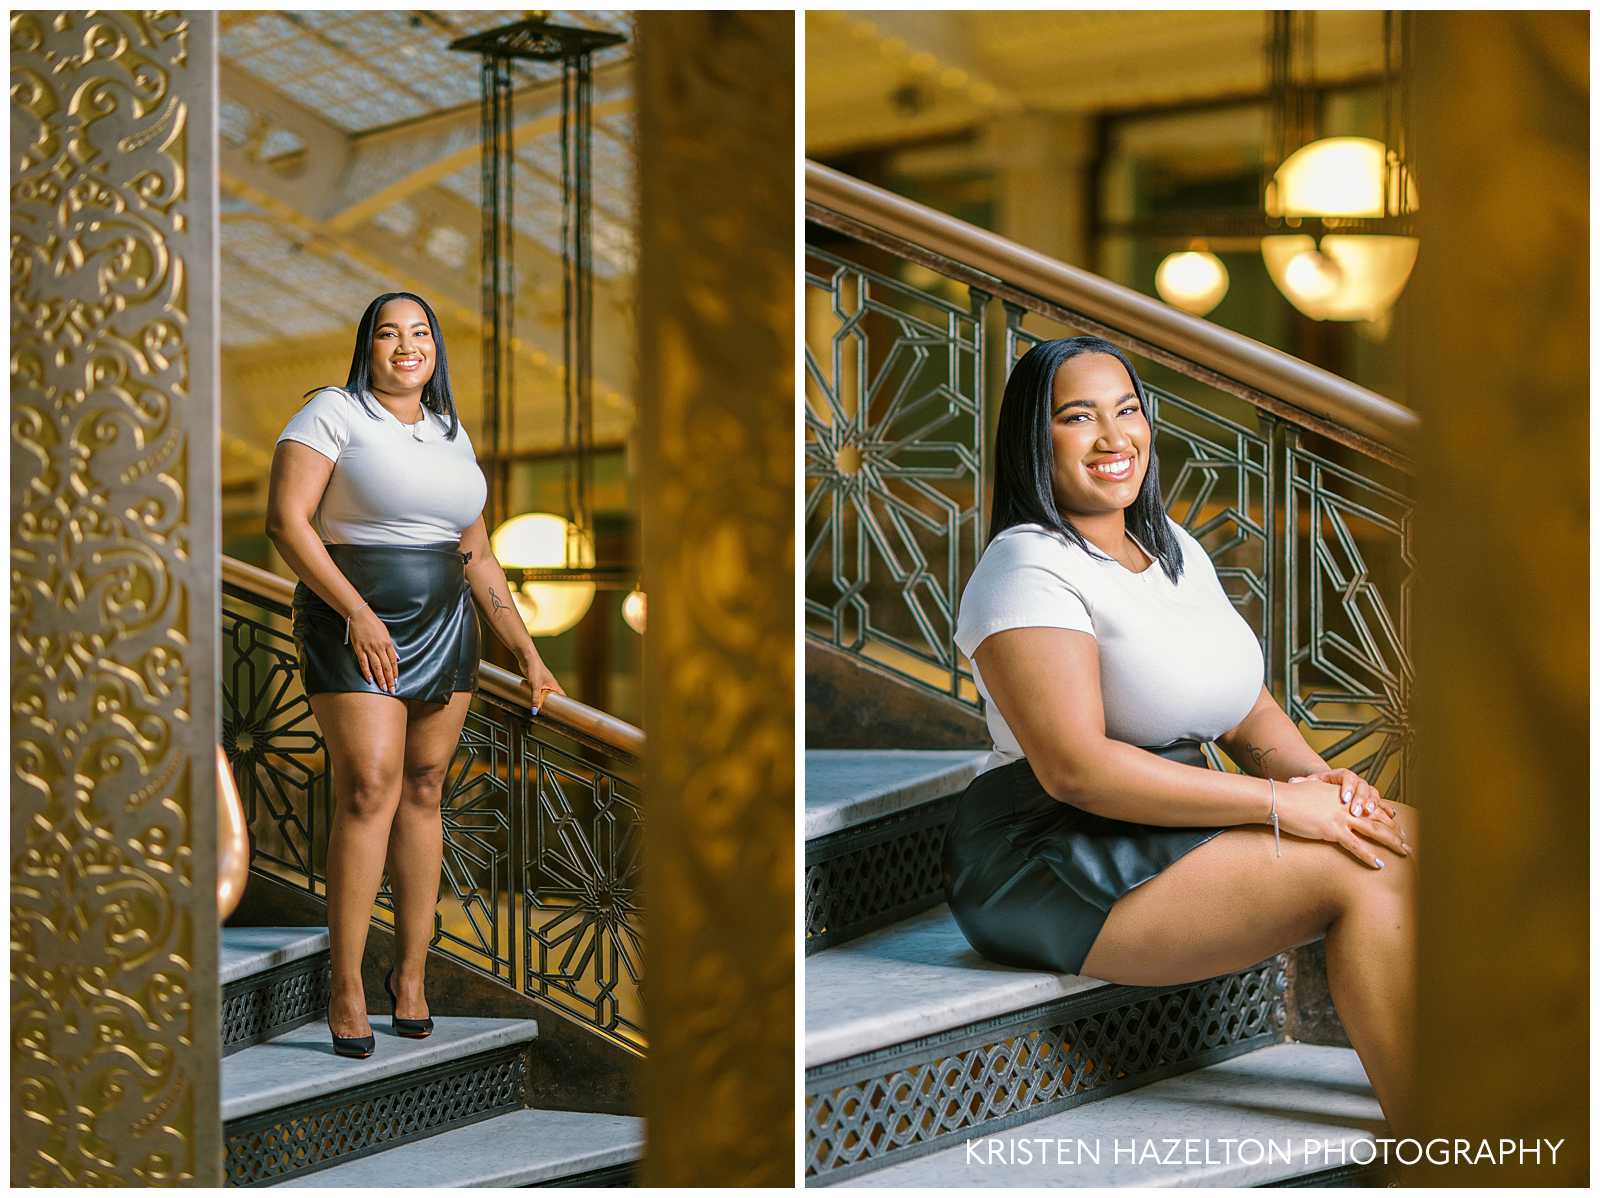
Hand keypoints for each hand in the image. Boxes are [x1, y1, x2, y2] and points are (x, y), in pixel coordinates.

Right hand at [348, 606, 398, 692]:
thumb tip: (397, 658)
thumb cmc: (373, 623)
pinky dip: (367, 672)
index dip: (395, 673)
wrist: (359, 615)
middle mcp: (379, 647)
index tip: (396, 682)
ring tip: (383, 688)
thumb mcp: (386, 633)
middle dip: (390, 679)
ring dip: (380, 678)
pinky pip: (364, 663)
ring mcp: (369, 649)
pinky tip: (369, 680)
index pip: (393, 662)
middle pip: (386, 667)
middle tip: (391, 690)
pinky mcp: (359, 649)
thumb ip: (391, 647)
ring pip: (376, 667)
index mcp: (388, 643)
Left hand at [520, 653, 565, 713]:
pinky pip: (538, 692)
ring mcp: (543, 684)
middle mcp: (550, 685)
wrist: (527, 658)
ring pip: (545, 695)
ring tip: (541, 710)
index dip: (564, 705)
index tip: (564, 713)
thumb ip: (535, 699)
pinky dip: (536, 697)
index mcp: (554, 685)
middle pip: (554, 697)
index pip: (562, 697)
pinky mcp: (536, 682)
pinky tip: (532, 700)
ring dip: (543, 701)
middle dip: (553, 705)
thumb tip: (535, 711)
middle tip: (551, 715)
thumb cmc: (535, 669)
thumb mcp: (535, 686)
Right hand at [1274, 778, 1409, 869]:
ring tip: (1404, 852)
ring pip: (1373, 831)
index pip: (1370, 805)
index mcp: (1342, 795)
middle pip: (1377, 818)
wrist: (1276, 799)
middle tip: (1407, 842)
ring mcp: (1340, 818)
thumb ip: (1318, 796)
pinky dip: (1369, 855)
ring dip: (1391, 842)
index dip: (1385, 816)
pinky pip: (1356, 845)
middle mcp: (1345, 805)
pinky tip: (1379, 864)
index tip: (1396, 825)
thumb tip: (1317, 801)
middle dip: (1394, 831)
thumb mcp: (1308, 792)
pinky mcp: (1331, 830)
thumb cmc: (1288, 796)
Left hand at [1288, 767, 1393, 820]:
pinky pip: (1382, 804)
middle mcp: (1356, 782)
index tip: (1343, 798)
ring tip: (1370, 814)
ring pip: (1374, 795)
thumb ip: (1304, 782)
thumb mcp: (1311, 783)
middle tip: (1357, 811)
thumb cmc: (1318, 788)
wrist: (1327, 787)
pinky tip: (1392, 816)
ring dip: (1374, 804)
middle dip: (1361, 799)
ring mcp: (1365, 791)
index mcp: (1341, 775)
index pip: (1348, 777)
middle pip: (1363, 787)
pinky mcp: (1371, 801)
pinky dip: (1387, 810)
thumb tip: (1292, 781)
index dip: (1348, 787)